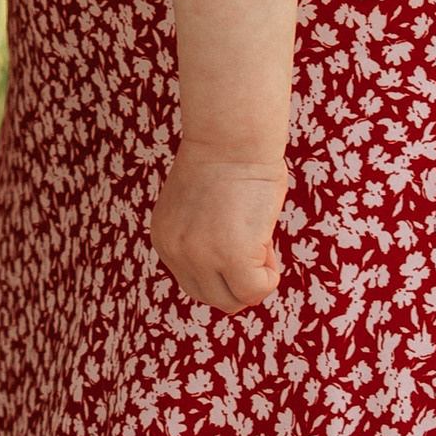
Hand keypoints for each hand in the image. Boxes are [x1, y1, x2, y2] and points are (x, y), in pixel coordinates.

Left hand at [152, 146, 286, 312]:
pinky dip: (270, 275)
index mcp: (165, 238)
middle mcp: (175, 251)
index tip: (235, 231)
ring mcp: (200, 256)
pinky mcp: (231, 255)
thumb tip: (234, 276)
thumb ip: (206, 241)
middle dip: (238, 278)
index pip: (195, 281)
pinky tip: (267, 241)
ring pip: (234, 301)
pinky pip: (256, 290)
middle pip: (211, 297)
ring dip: (254, 278)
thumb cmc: (228, 160)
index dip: (223, 264)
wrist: (232, 135)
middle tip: (253, 240)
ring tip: (259, 239)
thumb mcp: (202, 210)